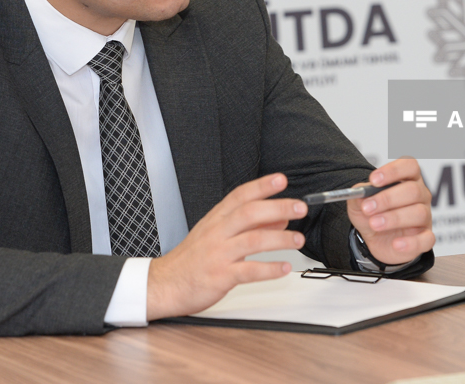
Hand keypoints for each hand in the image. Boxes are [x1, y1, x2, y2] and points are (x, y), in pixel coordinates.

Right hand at [146, 173, 305, 320]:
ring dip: (279, 238)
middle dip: (277, 207)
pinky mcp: (220, 276)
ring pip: (252, 240)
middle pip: (249, 213)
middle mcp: (218, 233)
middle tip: (300, 207)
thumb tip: (279, 217)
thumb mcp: (217, 235)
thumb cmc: (191, 259)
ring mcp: (218, 254)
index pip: (241, 196)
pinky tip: (284, 268)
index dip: (262, 186)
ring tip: (298, 239)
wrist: (164, 284)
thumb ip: (249, 225)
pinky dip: (269, 269)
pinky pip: (248, 271)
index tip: (281, 180)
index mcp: (216, 219)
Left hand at [347, 157, 434, 266]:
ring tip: (374, 224)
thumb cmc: (372, 214)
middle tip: (368, 208)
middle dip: (387, 199)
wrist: (374, 240)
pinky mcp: (425, 238)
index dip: (393, 171)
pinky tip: (396, 244)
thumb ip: (358, 195)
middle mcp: (420, 195)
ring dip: (394, 218)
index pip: (410, 166)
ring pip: (419, 213)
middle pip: (413, 190)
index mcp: (407, 179)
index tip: (374, 180)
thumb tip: (359, 194)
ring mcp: (425, 217)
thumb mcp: (359, 203)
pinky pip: (427, 239)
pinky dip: (411, 242)